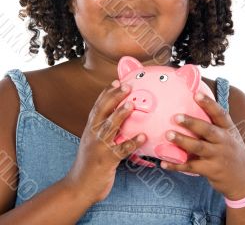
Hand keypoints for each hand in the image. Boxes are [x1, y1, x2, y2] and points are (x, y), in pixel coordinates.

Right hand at [65, 80, 145, 204]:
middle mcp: (92, 134)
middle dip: (114, 97)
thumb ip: (101, 129)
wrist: (79, 187)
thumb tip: (117, 116)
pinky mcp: (107, 161)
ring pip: (110, 127)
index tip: (116, 81)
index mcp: (90, 128)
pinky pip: (121, 150)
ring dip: (121, 115)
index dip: (106, 93)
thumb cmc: (89, 163)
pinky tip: (143, 136)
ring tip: (132, 104)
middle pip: (103, 111)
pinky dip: (133, 142)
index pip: (98, 106)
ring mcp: (99, 147)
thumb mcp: (92, 142)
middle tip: (127, 86)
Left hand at [161, 92, 244, 199]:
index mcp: (227, 129)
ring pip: (198, 147)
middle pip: (208, 130)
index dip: (209, 103)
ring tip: (168, 135)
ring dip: (182, 141)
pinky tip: (164, 163)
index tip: (197, 94)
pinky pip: (191, 166)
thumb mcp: (229, 135)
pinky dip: (176, 165)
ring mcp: (217, 156)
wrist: (244, 178)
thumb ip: (214, 123)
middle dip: (192, 123)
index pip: (220, 114)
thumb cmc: (229, 150)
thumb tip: (191, 102)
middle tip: (176, 117)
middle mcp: (224, 141)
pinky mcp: (210, 170)